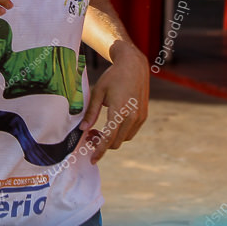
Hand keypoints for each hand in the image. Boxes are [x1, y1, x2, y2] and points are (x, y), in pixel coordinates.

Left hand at [79, 40, 147, 163]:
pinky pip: (131, 132)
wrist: (134, 66)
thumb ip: (91, 113)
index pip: (108, 138)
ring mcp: (140, 117)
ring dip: (112, 139)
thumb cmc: (112, 77)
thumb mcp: (98, 93)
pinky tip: (111, 125)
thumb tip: (82, 129)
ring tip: (98, 130)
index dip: (99, 151)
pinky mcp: (143, 115)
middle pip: (116, 142)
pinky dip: (121, 133)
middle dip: (102, 144)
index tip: (92, 159)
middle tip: (89, 136)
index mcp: (120, 111)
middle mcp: (132, 116)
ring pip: (124, 139)